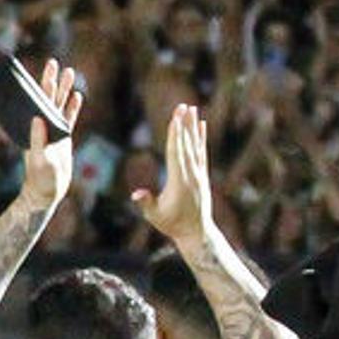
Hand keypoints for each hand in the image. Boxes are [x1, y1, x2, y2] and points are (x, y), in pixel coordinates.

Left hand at [13, 58, 84, 207]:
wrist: (48, 192)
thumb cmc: (39, 178)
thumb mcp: (38, 159)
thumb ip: (37, 140)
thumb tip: (36, 118)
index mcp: (33, 127)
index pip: (34, 101)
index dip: (36, 85)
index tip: (36, 70)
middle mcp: (42, 125)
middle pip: (47, 97)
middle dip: (51, 80)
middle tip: (54, 62)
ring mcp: (54, 130)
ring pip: (60, 104)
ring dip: (64, 89)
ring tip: (70, 71)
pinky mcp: (64, 137)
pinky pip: (69, 118)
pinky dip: (73, 106)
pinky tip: (77, 94)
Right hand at [129, 98, 211, 241]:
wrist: (197, 233)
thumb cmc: (172, 225)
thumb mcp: (155, 217)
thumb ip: (146, 203)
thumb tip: (137, 194)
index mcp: (180, 181)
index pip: (176, 153)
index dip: (175, 135)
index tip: (175, 118)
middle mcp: (192, 174)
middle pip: (187, 145)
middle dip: (184, 125)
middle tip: (182, 106)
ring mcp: (199, 174)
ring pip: (196, 145)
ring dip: (193, 126)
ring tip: (192, 109)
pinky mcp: (202, 175)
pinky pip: (201, 152)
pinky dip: (201, 138)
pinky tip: (202, 125)